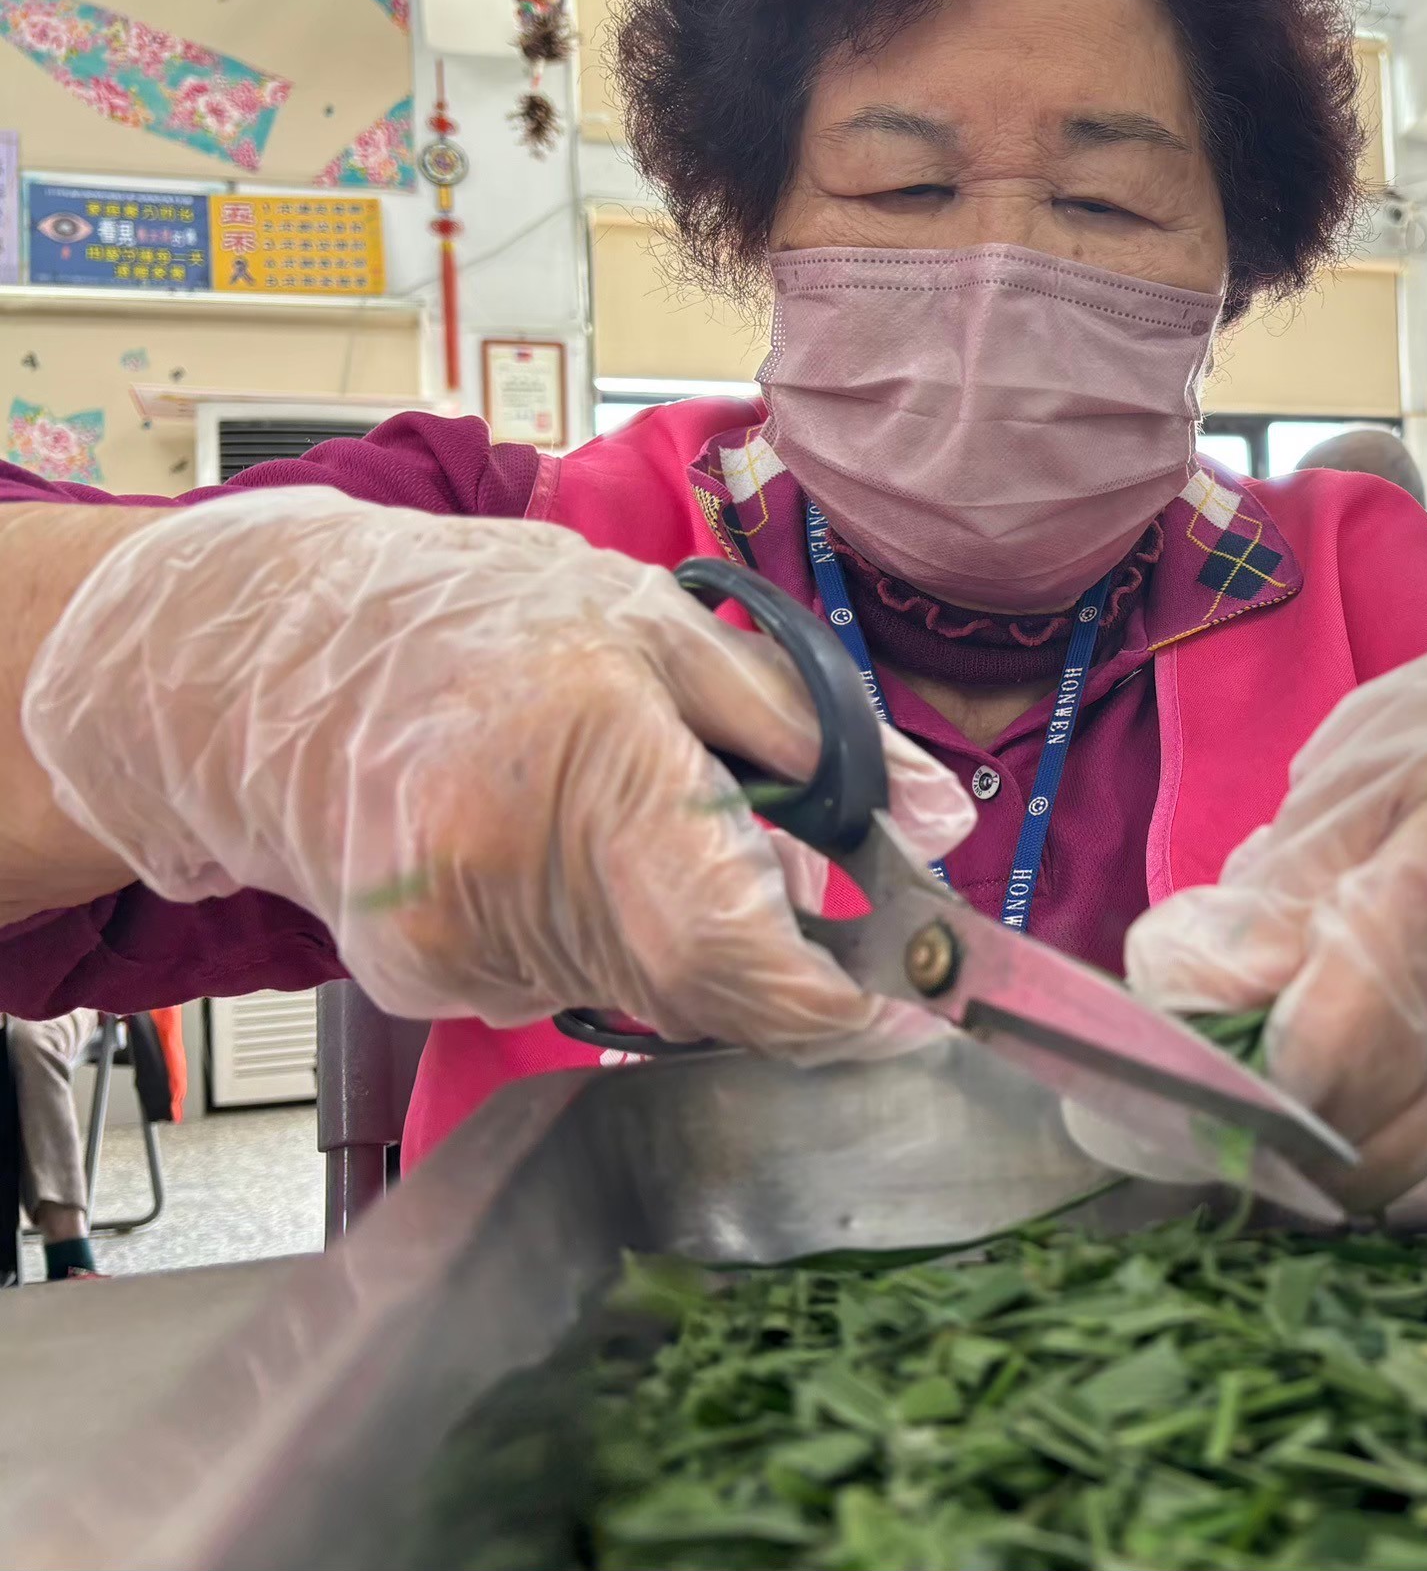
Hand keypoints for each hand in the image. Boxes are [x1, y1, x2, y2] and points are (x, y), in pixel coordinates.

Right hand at [21, 487, 973, 1051]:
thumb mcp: (661, 623)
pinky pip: (567, 991)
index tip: (904, 1019)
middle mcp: (501, 859)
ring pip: (641, 997)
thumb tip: (938, 820)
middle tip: (803, 903)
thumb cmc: (478, 620)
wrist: (273, 664)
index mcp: (584, 749)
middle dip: (776, 966)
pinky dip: (604, 944)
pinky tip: (560, 856)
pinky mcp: (417, 977)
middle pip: (698, 986)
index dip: (828, 1006)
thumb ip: (808, 727)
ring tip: (639, 827)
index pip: (728, 939)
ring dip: (685, 942)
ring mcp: (447, 932)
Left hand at [1124, 582, 1426, 1210]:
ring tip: (1312, 1023)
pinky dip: (1402, 1106)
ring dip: (1334, 1120)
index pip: (1334, 1053)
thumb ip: (1281, 890)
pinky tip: (1395, 1031)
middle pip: (1367, 1143)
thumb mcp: (1370, 767)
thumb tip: (1193, 1001)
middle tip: (1225, 1057)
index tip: (1187, 1045)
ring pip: (1410, 1157)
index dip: (1238, 1073)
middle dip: (1272, 1120)